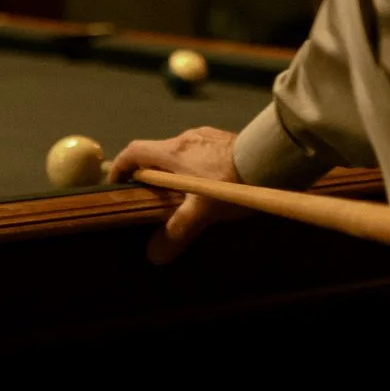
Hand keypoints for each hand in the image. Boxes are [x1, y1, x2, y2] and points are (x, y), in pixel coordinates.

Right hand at [107, 126, 244, 264]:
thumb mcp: (201, 211)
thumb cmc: (231, 181)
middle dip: (150, 174)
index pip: (134, 152)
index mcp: (172, 151)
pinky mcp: (225, 138)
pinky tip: (211, 184)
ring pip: (180, 153)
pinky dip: (195, 167)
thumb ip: (177, 231)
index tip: (116, 185)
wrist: (273, 158)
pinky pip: (201, 152)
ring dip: (175, 171)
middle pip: (156, 153)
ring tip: (183, 195)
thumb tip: (154, 255)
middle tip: (152, 198)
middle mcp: (186, 138)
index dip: (120, 168)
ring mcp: (207, 135)